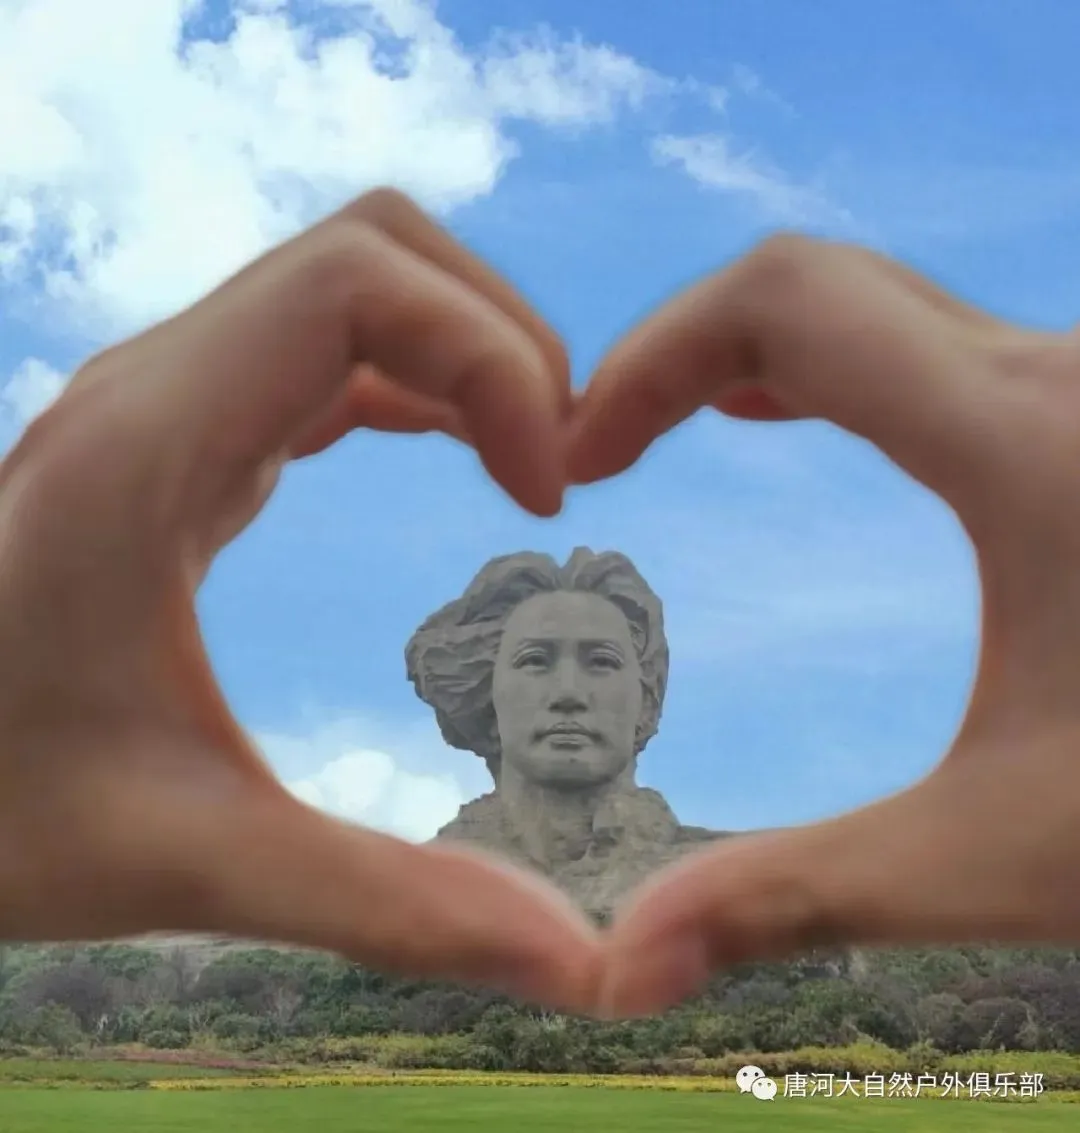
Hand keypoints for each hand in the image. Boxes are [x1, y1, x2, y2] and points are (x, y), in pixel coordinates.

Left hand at [0, 189, 602, 1012]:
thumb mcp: (185, 860)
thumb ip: (387, 906)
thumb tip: (574, 960)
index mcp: (151, 446)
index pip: (360, 281)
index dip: (490, 358)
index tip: (545, 495)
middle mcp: (157, 388)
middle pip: (374, 252)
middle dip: (498, 338)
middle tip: (556, 470)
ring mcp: (167, 401)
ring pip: (352, 286)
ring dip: (461, 350)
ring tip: (529, 463)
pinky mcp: (181, 436)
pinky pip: (325, 353)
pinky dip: (416, 381)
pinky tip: (455, 454)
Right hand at [568, 234, 1079, 1015]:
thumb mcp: (1013, 855)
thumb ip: (797, 898)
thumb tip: (620, 967)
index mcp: (1025, 443)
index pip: (784, 305)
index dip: (648, 359)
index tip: (579, 460)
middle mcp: (1061, 381)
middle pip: (816, 282)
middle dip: (677, 348)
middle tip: (599, 450)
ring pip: (875, 305)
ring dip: (748, 349)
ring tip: (657, 430)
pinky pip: (926, 342)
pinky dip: (822, 362)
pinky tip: (785, 419)